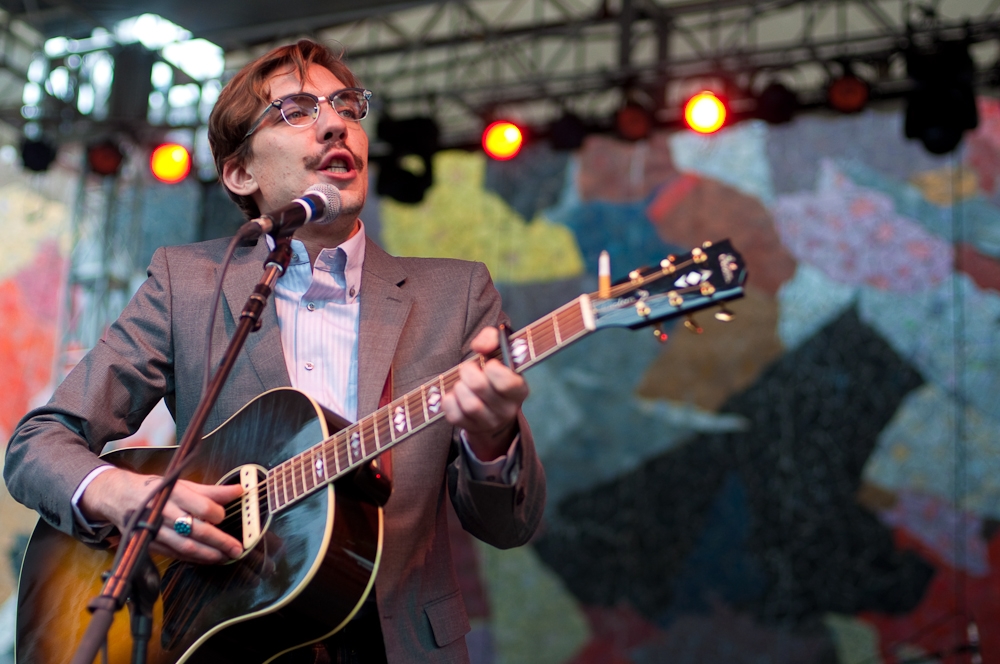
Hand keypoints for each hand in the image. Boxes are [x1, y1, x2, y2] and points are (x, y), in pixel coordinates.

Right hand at [80, 468, 243, 563]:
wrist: (120, 497)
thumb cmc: (156, 489)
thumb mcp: (182, 484)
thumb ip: (212, 491)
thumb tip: (239, 490)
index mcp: (173, 493)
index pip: (201, 506)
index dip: (216, 513)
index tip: (224, 516)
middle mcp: (164, 513)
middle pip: (196, 530)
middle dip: (219, 541)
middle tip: (237, 548)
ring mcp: (156, 531)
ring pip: (185, 547)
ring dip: (208, 554)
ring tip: (225, 557)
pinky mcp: (151, 544)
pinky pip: (176, 555)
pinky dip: (194, 559)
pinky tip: (207, 559)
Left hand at [442, 326, 528, 460]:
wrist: (491, 405)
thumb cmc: (495, 372)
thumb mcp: (499, 351)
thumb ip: (492, 338)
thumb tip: (480, 346)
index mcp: (519, 389)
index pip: (507, 383)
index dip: (492, 369)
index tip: (488, 363)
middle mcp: (508, 409)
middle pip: (480, 388)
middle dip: (468, 372)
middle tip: (467, 368)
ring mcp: (490, 422)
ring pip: (470, 405)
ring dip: (460, 387)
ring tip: (462, 382)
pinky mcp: (471, 428)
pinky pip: (455, 416)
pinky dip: (450, 401)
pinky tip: (455, 394)